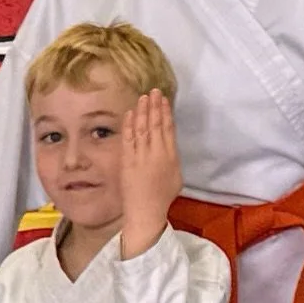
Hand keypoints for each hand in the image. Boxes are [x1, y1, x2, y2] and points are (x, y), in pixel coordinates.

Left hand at [118, 88, 183, 254]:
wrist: (146, 211)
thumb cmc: (163, 196)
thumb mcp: (176, 176)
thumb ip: (172, 158)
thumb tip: (168, 143)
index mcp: (170, 157)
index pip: (167, 129)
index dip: (165, 113)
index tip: (163, 100)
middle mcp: (156, 153)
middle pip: (155, 124)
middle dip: (154, 106)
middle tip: (153, 91)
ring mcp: (141, 156)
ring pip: (142, 128)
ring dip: (142, 111)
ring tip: (143, 97)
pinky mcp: (127, 160)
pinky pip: (128, 138)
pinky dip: (129, 124)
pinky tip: (131, 113)